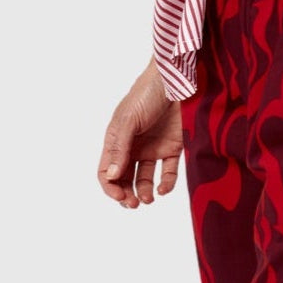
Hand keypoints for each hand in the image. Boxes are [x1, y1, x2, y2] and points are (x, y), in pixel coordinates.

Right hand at [98, 58, 183, 208]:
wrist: (175, 79)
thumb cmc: (146, 94)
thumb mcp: (129, 120)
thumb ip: (120, 147)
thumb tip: (111, 176)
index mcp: (117, 140)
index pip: (106, 171)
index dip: (110, 187)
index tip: (120, 195)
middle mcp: (133, 147)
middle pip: (124, 179)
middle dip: (126, 194)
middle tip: (133, 203)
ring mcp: (153, 148)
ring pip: (144, 179)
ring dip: (144, 192)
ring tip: (147, 198)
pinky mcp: (173, 147)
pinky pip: (168, 172)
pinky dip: (166, 184)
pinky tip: (163, 189)